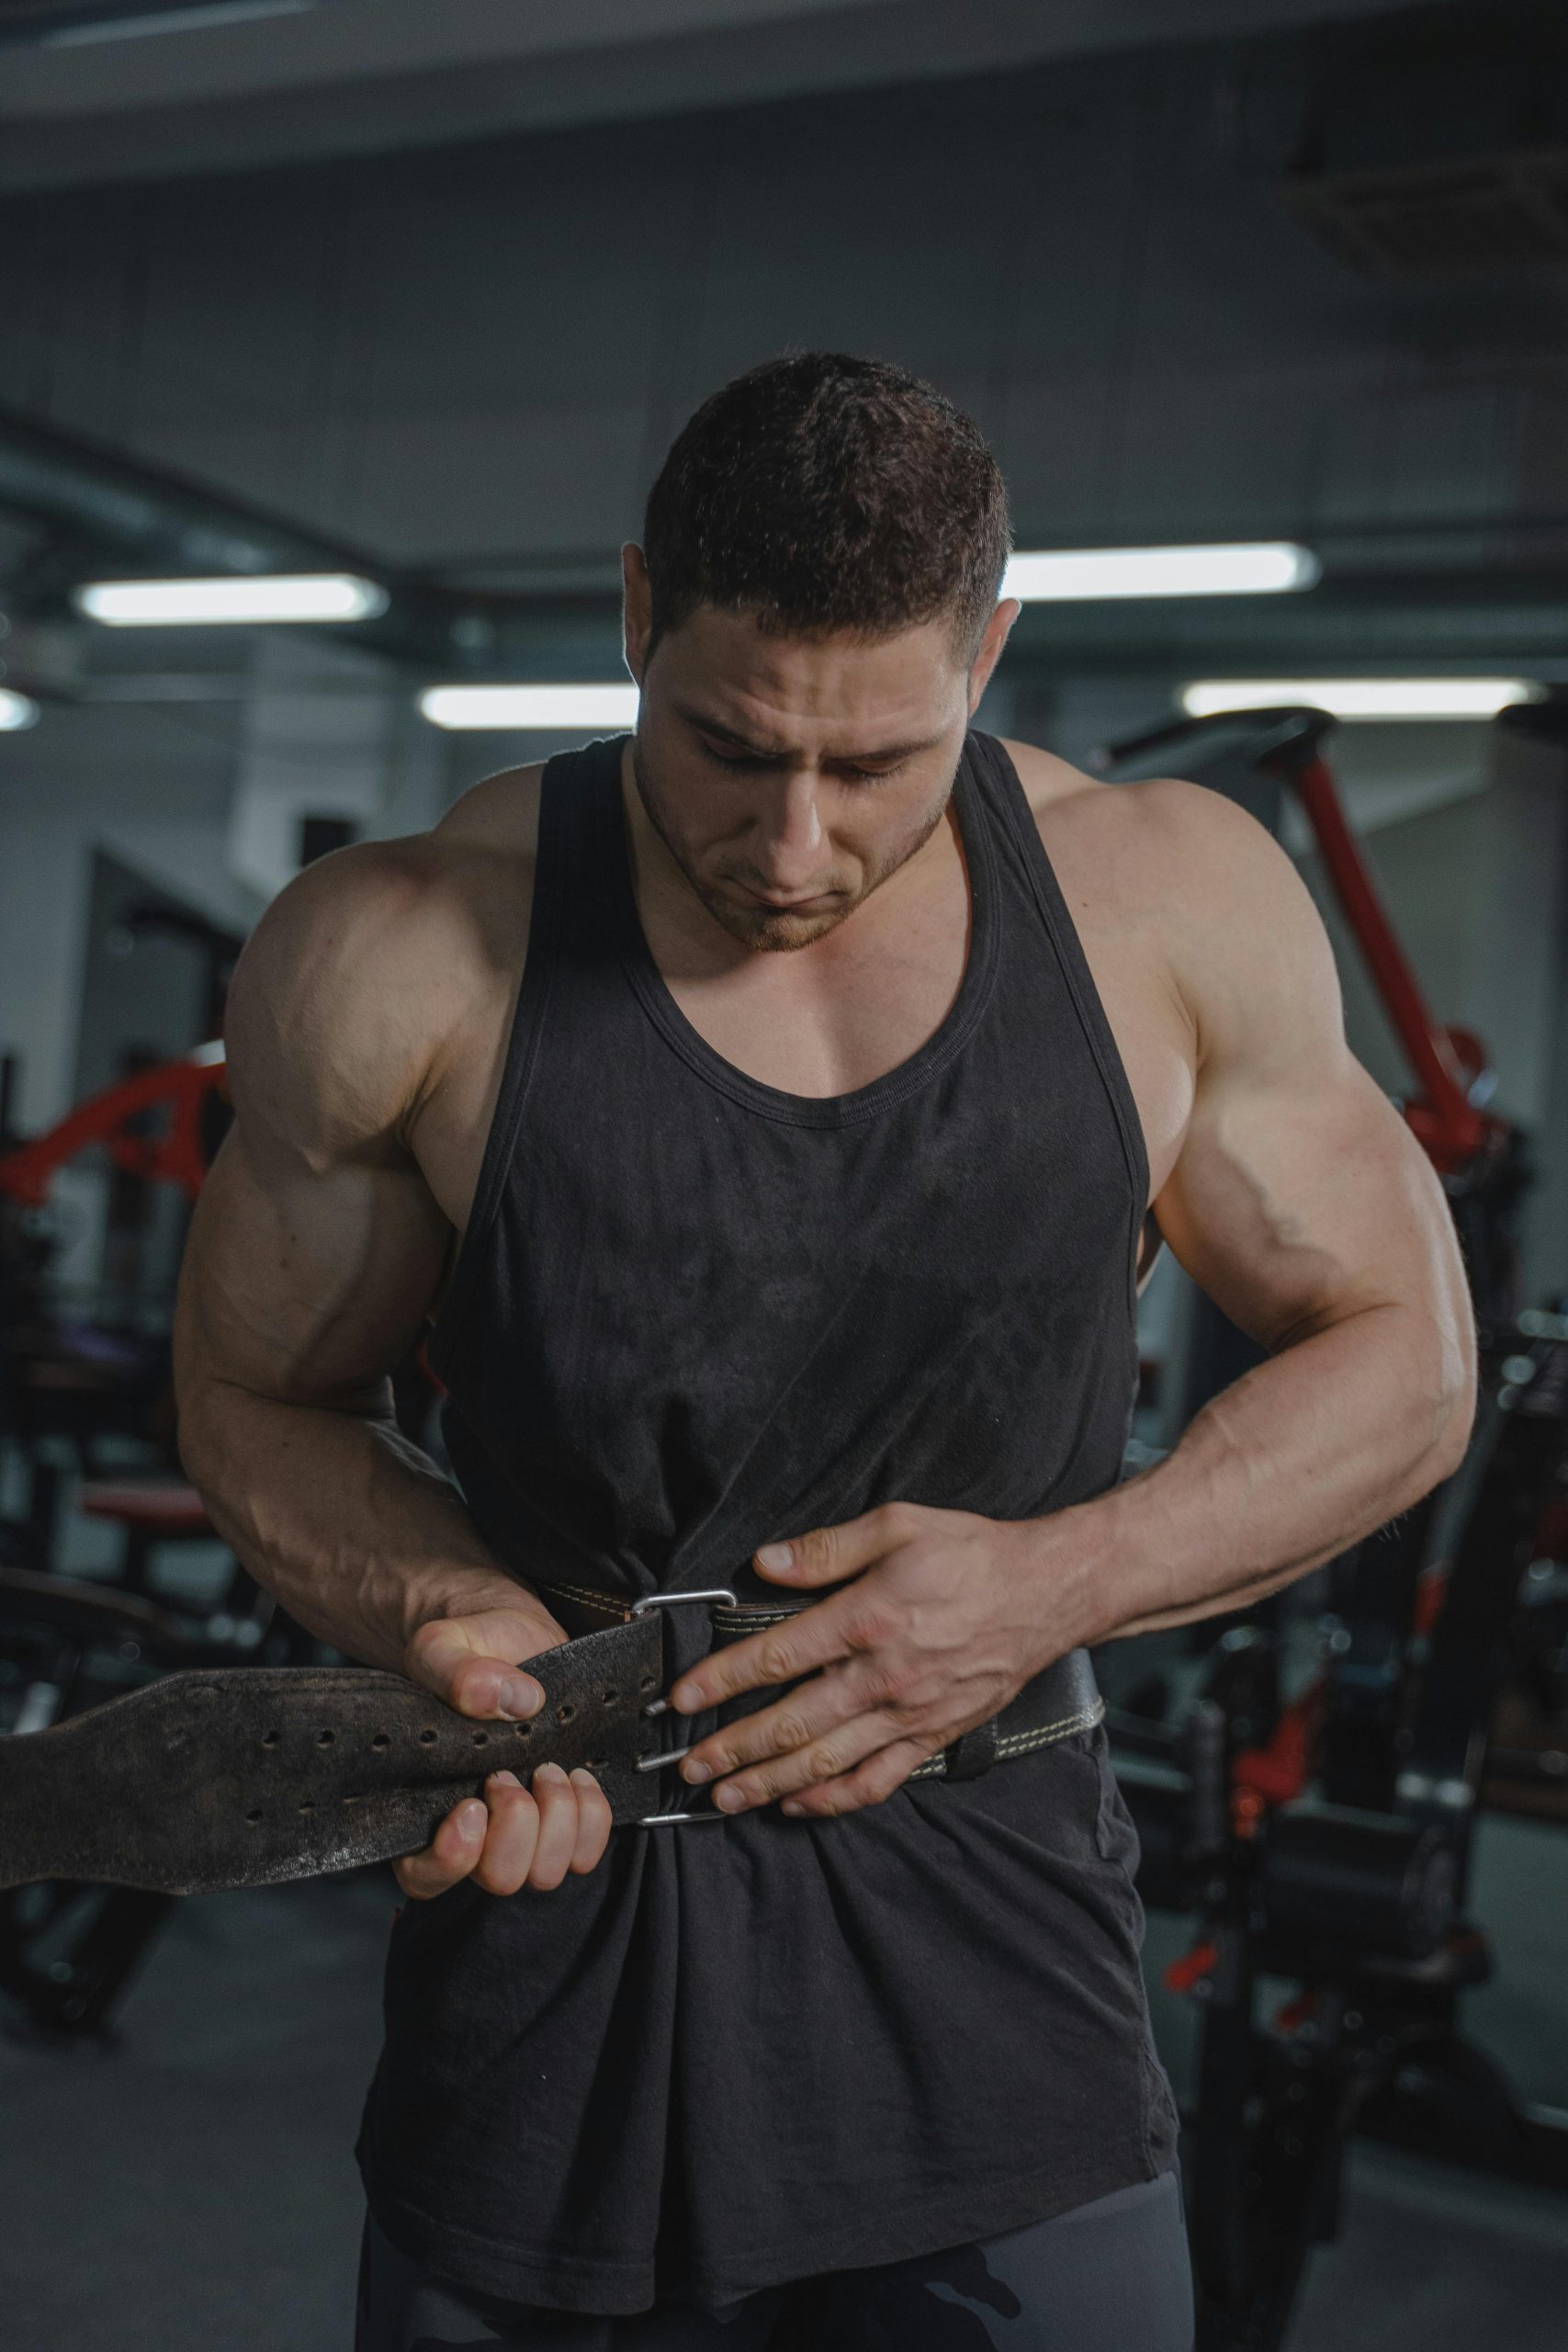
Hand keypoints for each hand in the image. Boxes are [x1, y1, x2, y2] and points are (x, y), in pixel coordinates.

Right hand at [393, 1596, 612, 1897]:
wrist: (507, 1637)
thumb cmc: (466, 1648)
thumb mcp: (444, 1645)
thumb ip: (456, 1670)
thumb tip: (507, 1699)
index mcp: (421, 1807)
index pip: (424, 1875)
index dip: (451, 1858)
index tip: (472, 1804)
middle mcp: (472, 1833)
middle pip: (498, 1877)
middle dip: (516, 1827)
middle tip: (513, 1772)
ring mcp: (522, 1831)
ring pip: (545, 1873)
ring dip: (557, 1820)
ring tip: (550, 1767)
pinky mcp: (564, 1818)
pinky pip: (587, 1852)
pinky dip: (591, 1818)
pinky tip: (579, 1776)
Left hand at [669, 1502, 1081, 1819]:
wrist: (1049, 1592)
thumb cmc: (972, 1554)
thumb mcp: (898, 1525)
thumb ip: (826, 1549)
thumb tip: (765, 1563)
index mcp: (869, 1618)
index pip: (778, 1656)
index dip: (723, 1680)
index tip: (682, 1697)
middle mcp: (885, 1676)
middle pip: (792, 1723)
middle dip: (733, 1749)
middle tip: (690, 1767)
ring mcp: (909, 1714)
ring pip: (827, 1762)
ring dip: (770, 1784)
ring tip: (725, 1799)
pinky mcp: (933, 1736)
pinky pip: (876, 1780)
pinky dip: (833, 1800)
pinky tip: (799, 1805)